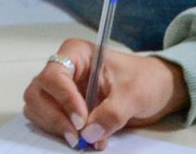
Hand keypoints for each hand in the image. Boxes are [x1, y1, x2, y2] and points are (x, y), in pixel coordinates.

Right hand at [23, 40, 189, 149]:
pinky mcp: (63, 107)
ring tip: (80, 141)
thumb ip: (113, 113)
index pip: (54, 75)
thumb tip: (89, 134)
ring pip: (37, 107)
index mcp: (76, 54)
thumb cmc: (146, 80)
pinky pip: (47, 120)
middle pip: (38, 92)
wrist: (158, 90)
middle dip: (54, 116)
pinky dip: (58, 132)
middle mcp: (62, 69)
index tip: (82, 121)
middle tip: (77, 137)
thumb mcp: (135, 94)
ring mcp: (60, 89)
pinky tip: (81, 140)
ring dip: (54, 126)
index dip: (64, 99)